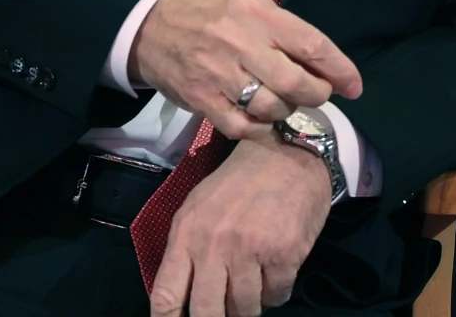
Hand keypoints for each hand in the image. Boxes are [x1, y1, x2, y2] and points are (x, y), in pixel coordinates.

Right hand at [131, 0, 361, 139]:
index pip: (312, 44)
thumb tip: (324, 64)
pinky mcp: (200, 99)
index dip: (340, 69)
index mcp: (259, 15)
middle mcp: (241, 43)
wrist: (151, 26)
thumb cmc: (212, 13)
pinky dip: (258, 128)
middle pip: (295, 83)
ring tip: (285, 102)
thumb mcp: (251, 4)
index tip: (354, 86)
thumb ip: (284, 31)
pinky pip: (241, 127)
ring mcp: (219, 74)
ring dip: (287, 111)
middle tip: (318, 94)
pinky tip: (260, 119)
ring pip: (271, 108)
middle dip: (316, 95)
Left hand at [150, 127, 331, 316]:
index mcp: (188, 233)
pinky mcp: (284, 254)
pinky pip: (277, 296)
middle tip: (225, 313)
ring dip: (250, 305)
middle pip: (206, 313)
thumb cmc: (240, 181)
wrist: (289, 153)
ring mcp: (251, 251)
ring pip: (245, 309)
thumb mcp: (199, 207)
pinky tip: (276, 272)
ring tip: (254, 285)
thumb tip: (182, 297)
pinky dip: (276, 292)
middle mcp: (215, 245)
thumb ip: (186, 249)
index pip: (166, 296)